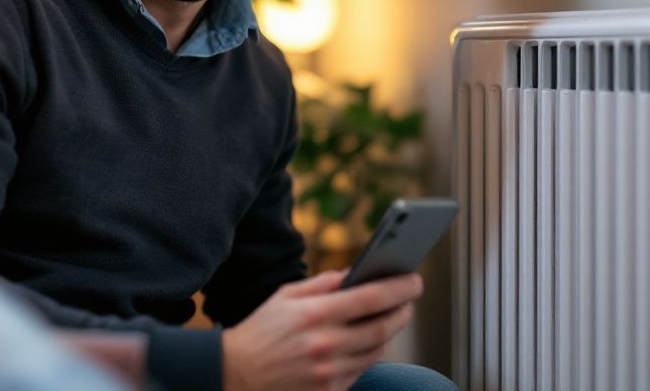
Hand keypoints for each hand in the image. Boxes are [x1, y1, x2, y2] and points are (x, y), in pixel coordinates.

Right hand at [221, 268, 422, 390]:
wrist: (234, 376)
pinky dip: (368, 355)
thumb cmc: (260, 331)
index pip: (371, 298)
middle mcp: (324, 345)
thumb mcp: (285, 297)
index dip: (399, 288)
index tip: (415, 280)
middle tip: (408, 301)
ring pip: (377, 351)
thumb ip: (323, 283)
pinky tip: (366, 342)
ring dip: (387, 333)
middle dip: (402, 311)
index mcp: (314, 315)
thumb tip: (356, 273)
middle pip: (382, 328)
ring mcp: (328, 374)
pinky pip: (361, 371)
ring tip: (390, 318)